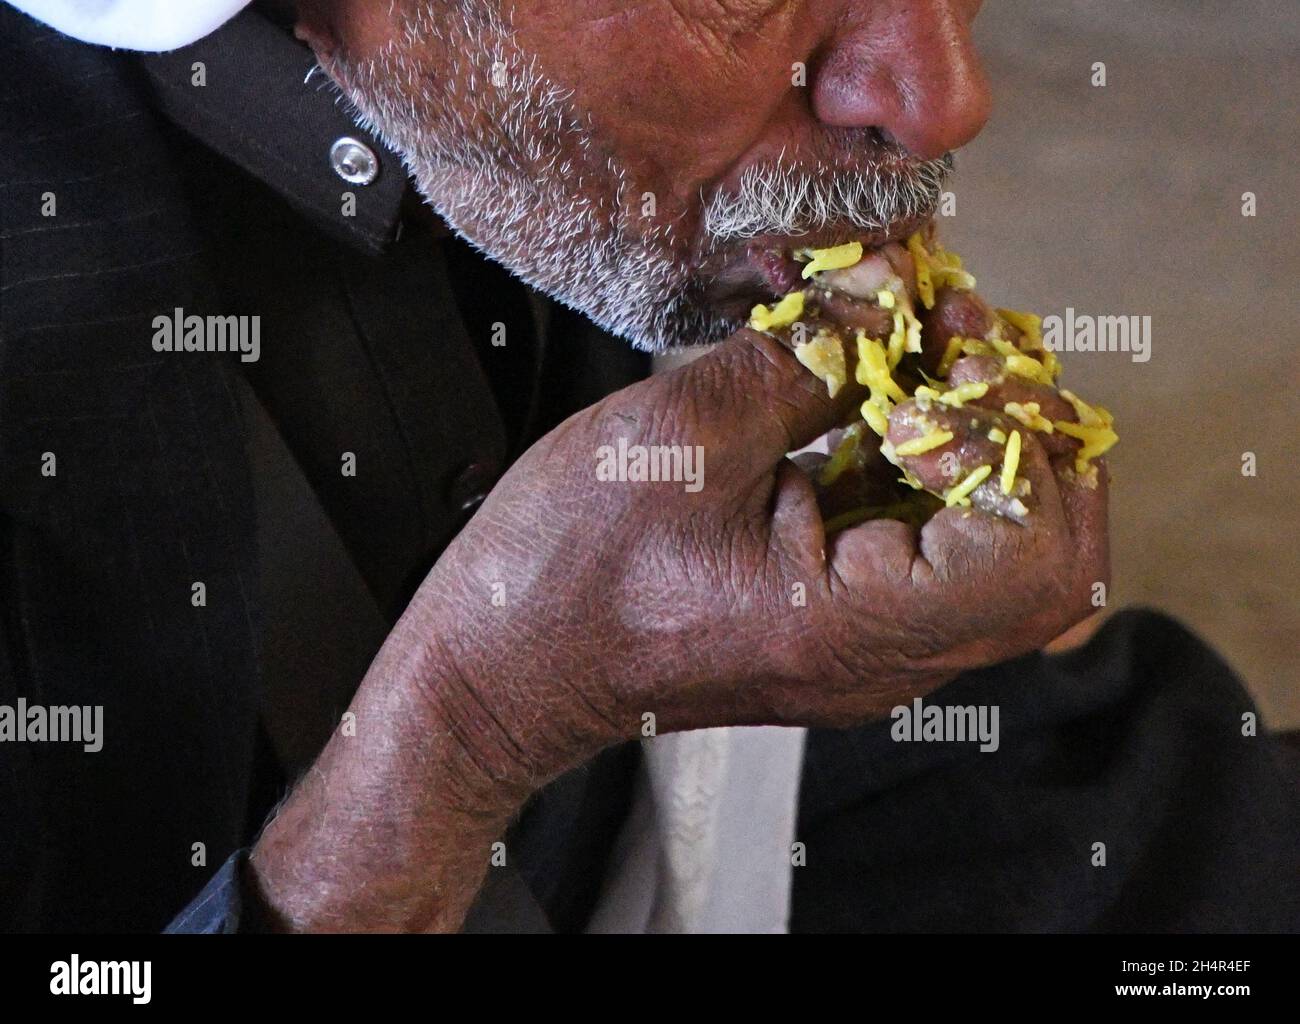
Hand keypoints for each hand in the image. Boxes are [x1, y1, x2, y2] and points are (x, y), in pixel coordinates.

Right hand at [414, 325, 1108, 791]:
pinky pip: (935, 558)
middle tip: (965, 347)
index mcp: (853, 627)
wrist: (507, 664)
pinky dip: (931, 475)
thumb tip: (890, 298)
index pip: (1034, 551)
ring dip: (983, 448)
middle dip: (1026, 436)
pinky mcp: (842, 631)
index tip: (953, 356)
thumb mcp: (687, 434)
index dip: (1017, 434)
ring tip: (925, 360)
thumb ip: (810, 359)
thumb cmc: (569, 573)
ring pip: (1001, 560)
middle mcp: (882, 661)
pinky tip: (876, 407)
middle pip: (1050, 566)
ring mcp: (867, 654)